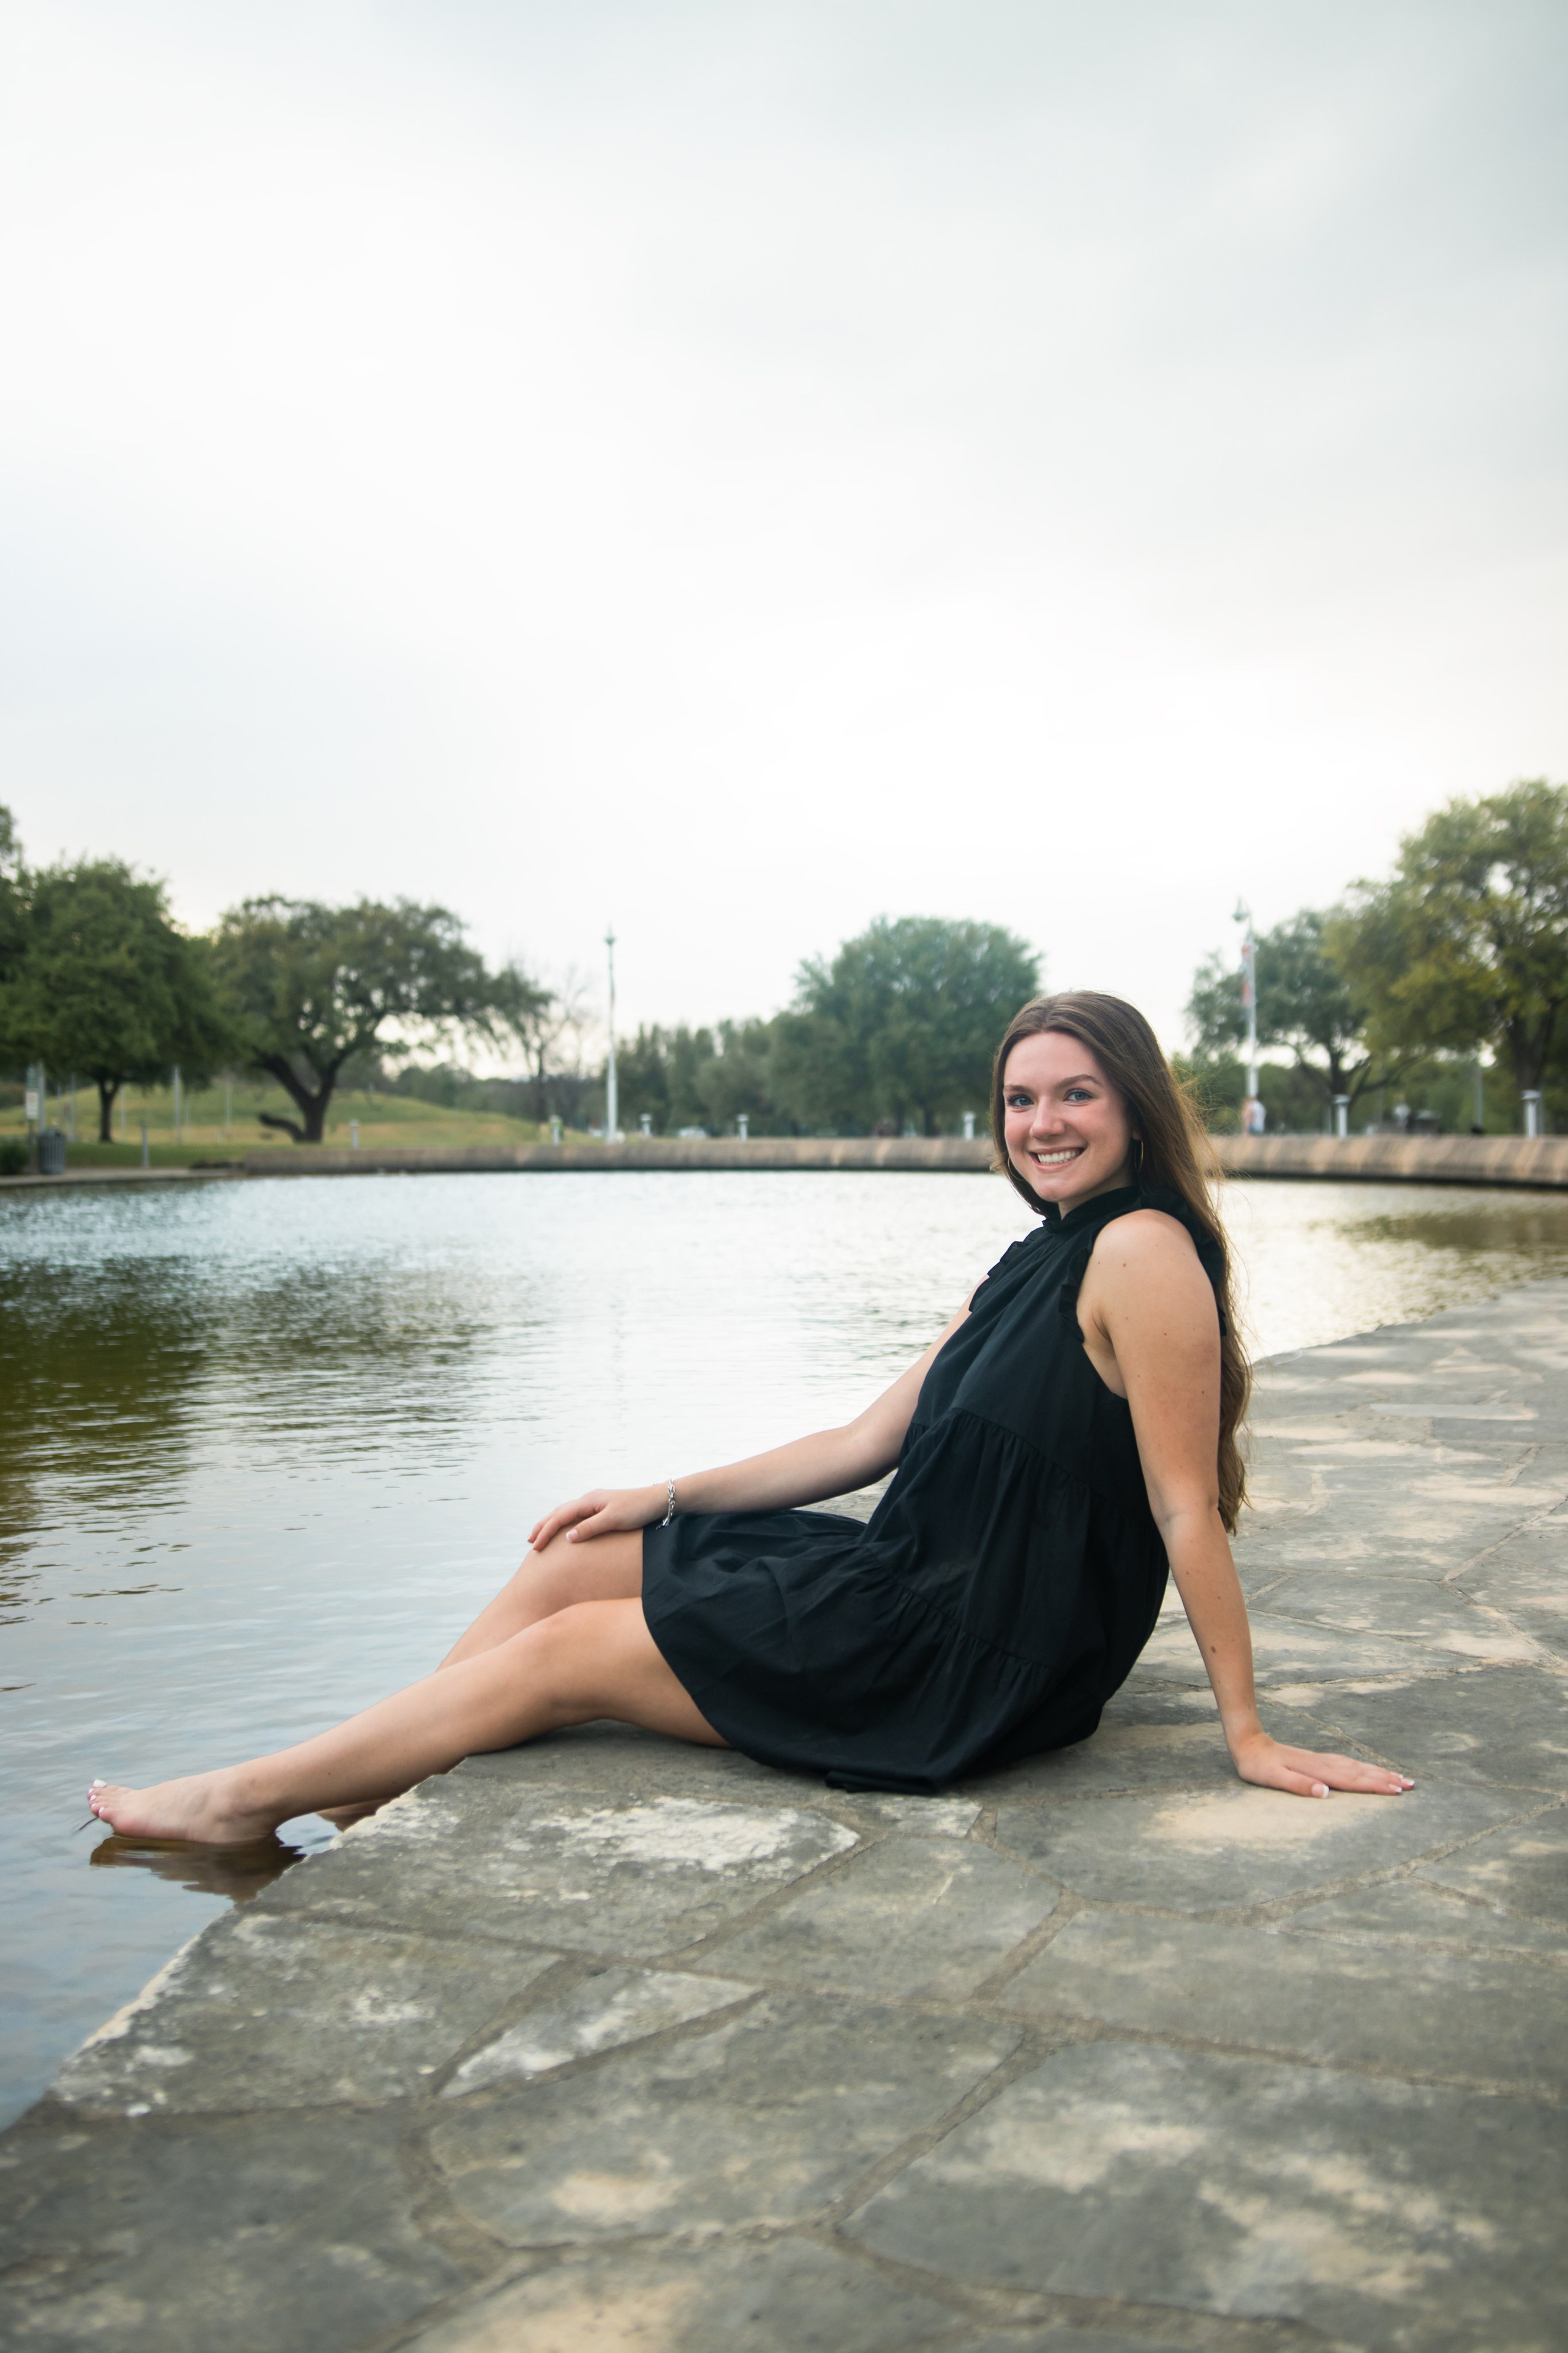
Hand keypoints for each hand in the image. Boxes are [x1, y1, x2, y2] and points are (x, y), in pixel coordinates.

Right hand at [528, 1485, 665, 1551]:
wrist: (657, 1501)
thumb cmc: (637, 1510)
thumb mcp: (613, 1520)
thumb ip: (590, 1528)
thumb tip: (567, 1537)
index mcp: (588, 1501)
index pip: (560, 1517)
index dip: (546, 1531)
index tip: (535, 1546)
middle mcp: (589, 1500)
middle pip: (559, 1512)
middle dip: (543, 1526)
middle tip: (530, 1541)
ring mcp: (595, 1503)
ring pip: (566, 1513)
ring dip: (552, 1523)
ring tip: (540, 1535)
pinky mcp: (601, 1508)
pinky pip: (576, 1515)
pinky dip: (565, 1523)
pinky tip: (565, 1530)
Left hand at [1229, 1728, 1413, 1799]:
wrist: (1248, 1742)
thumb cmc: (1258, 1766)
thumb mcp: (1273, 1778)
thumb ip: (1298, 1785)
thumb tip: (1325, 1793)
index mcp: (1317, 1770)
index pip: (1352, 1780)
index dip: (1376, 1786)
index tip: (1398, 1791)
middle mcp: (1324, 1763)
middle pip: (1361, 1772)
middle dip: (1386, 1779)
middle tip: (1412, 1786)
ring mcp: (1322, 1760)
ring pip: (1357, 1766)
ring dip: (1379, 1772)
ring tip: (1400, 1778)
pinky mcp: (1318, 1760)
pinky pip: (1348, 1765)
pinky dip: (1364, 1768)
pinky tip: (1369, 1770)